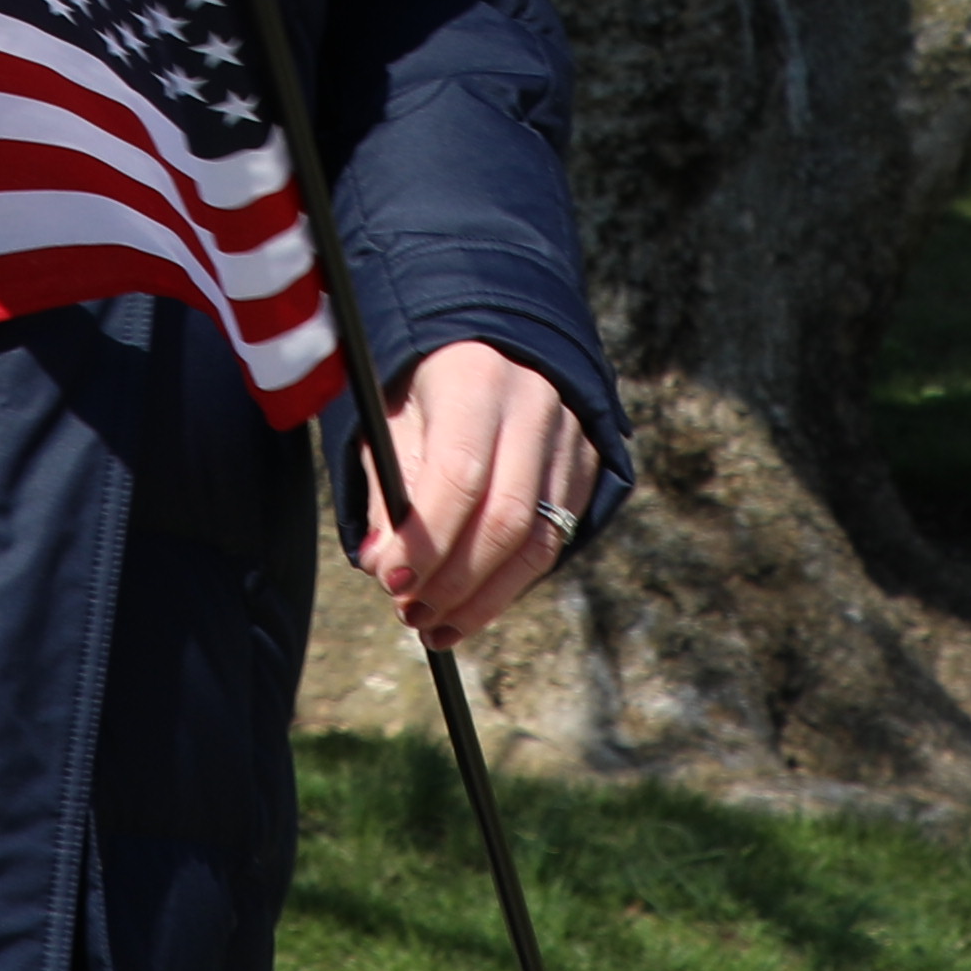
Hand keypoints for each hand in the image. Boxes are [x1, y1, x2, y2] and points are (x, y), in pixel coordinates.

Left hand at [349, 339, 595, 649]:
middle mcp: (535, 404)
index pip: (459, 474)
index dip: (426, 539)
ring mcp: (571, 436)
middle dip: (453, 581)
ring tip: (434, 625)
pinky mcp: (588, 467)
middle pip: (505, 518)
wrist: (489, 345)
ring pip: (537, 542)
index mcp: (476, 378)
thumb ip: (386, 490)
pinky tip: (470, 606)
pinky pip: (554, 542)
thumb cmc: (425, 391)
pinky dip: (509, 586)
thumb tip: (383, 567)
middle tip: (409, 613)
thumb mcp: (391, 420)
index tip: (390, 580)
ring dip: (482, 599)